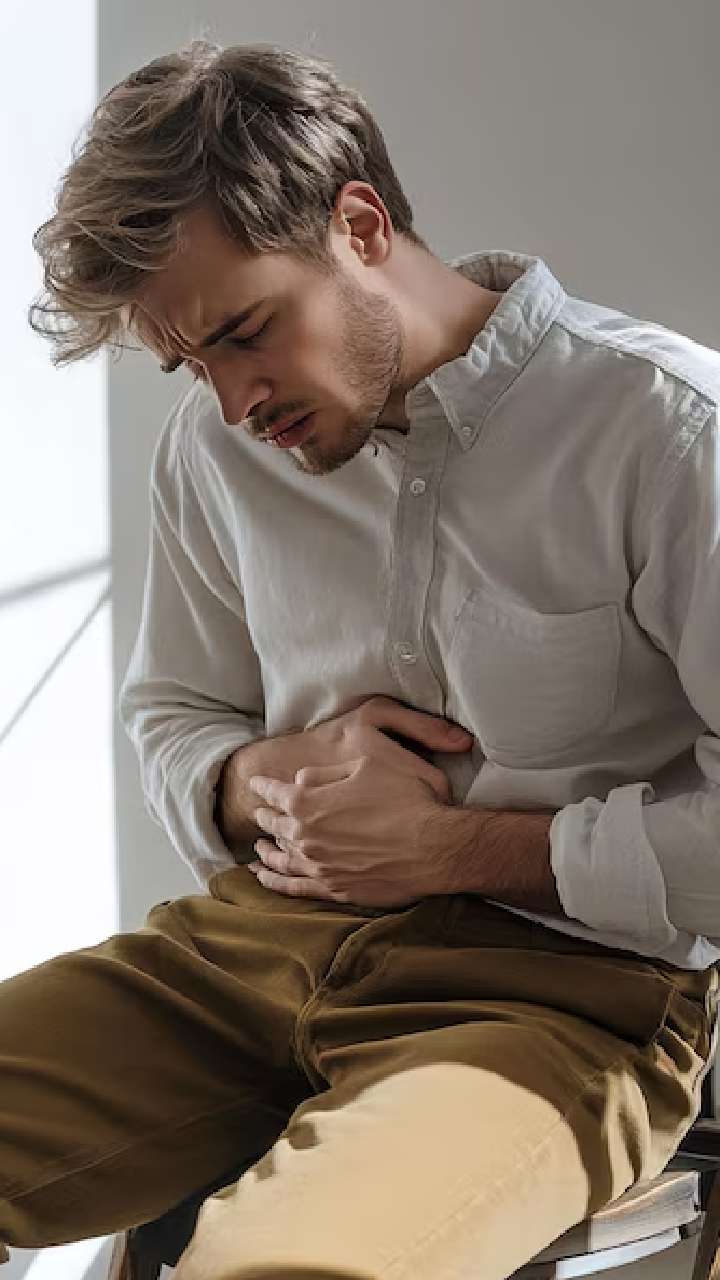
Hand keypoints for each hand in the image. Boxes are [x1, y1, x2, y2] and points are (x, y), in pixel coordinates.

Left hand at [246, 750, 465, 906]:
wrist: (434, 846)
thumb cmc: (405, 799)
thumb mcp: (366, 766)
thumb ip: (325, 773)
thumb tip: (299, 779)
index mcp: (308, 802)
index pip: (275, 792)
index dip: (263, 786)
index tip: (256, 783)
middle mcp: (305, 836)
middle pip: (276, 826)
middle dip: (265, 817)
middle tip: (260, 813)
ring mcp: (318, 866)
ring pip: (281, 858)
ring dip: (266, 852)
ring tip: (258, 849)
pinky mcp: (335, 889)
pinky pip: (294, 888)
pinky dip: (275, 882)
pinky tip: (264, 878)